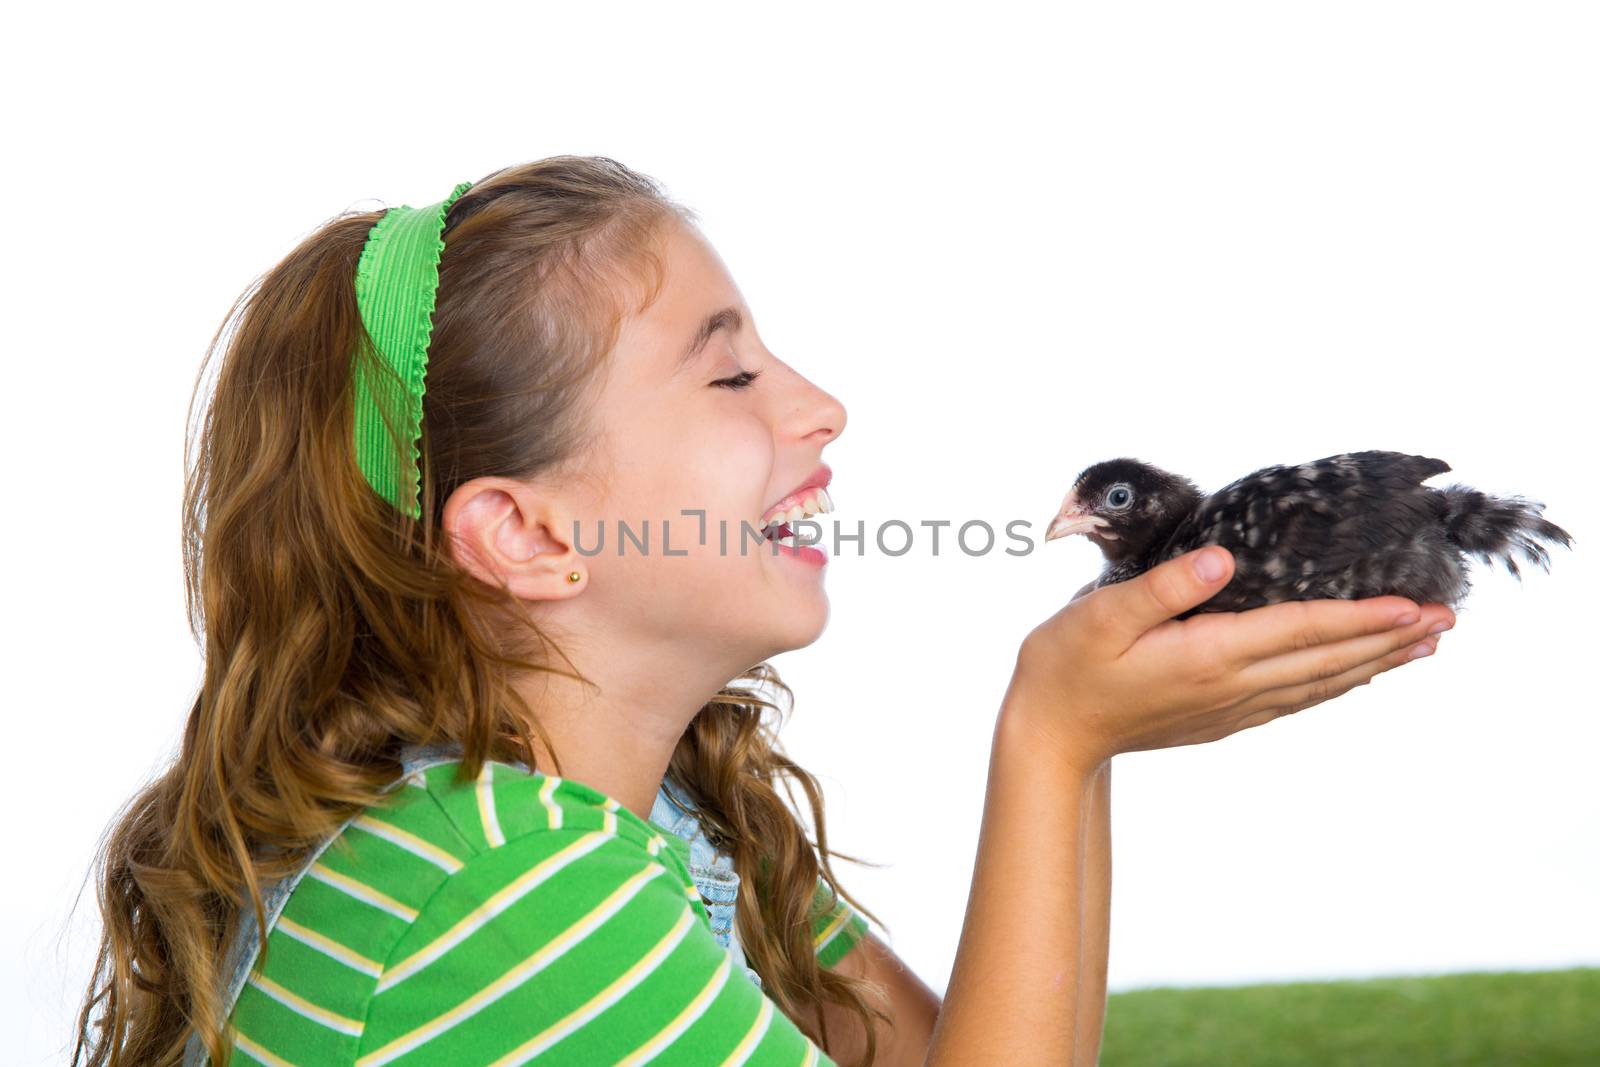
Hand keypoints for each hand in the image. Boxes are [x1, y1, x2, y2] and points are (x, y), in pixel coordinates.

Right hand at [1011, 547, 1453, 772]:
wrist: (1048, 738)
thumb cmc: (1065, 667)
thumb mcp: (1101, 615)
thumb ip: (1164, 587)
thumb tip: (1223, 560)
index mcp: (1208, 656)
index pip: (1301, 630)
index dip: (1361, 616)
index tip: (1414, 604)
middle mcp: (1231, 686)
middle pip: (1327, 660)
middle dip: (1389, 638)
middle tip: (1446, 621)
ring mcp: (1230, 708)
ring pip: (1320, 684)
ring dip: (1374, 662)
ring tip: (1421, 645)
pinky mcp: (1221, 718)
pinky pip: (1295, 699)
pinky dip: (1336, 683)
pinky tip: (1353, 675)